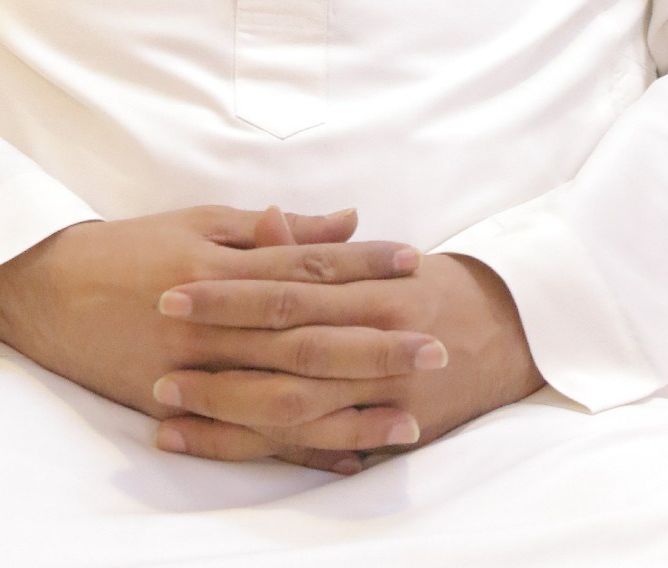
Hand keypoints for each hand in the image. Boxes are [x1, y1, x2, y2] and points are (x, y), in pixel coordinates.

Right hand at [0, 204, 437, 450]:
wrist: (46, 290)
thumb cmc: (129, 247)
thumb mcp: (199, 221)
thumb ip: (271, 230)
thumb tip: (344, 221)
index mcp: (221, 267)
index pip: (305, 268)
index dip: (362, 267)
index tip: (414, 264)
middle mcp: (214, 323)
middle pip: (307, 337)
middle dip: (375, 343)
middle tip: (436, 346)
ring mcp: (196, 372)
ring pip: (285, 396)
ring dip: (351, 407)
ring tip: (410, 416)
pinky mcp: (179, 409)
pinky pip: (249, 436)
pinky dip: (300, 448)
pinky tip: (348, 455)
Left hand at [150, 240, 545, 471]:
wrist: (509, 331)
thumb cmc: (431, 287)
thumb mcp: (379, 257)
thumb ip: (321, 246)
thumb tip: (271, 218)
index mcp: (369, 284)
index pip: (287, 284)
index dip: (228, 291)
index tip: (171, 290)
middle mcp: (376, 335)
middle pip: (284, 346)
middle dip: (217, 349)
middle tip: (157, 351)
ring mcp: (382, 389)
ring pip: (293, 404)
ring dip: (226, 406)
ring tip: (166, 404)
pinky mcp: (387, 428)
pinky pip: (316, 445)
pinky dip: (267, 448)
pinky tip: (219, 445)